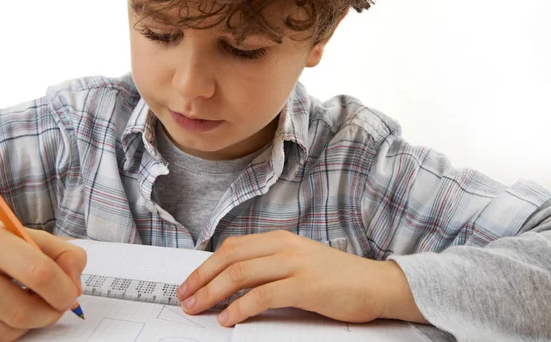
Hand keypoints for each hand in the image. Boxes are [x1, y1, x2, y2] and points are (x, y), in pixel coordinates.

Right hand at [0, 219, 86, 340]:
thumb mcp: (29, 235)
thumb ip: (63, 254)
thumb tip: (75, 287)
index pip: (39, 273)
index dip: (63, 289)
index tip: (72, 294)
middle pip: (22, 311)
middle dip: (50, 313)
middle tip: (58, 305)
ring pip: (7, 330)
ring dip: (30, 322)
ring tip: (30, 302)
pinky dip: (8, 328)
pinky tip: (6, 309)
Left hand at [176, 230, 405, 326]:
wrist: (376, 284)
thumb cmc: (336, 278)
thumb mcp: (298, 262)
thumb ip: (269, 265)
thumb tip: (233, 281)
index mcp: (280, 239)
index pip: (232, 248)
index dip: (206, 266)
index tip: (189, 283)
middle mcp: (284, 246)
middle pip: (230, 258)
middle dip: (201, 278)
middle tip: (184, 298)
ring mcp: (295, 264)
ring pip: (241, 274)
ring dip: (212, 294)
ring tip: (196, 309)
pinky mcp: (305, 286)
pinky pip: (262, 296)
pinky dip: (239, 308)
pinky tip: (227, 319)